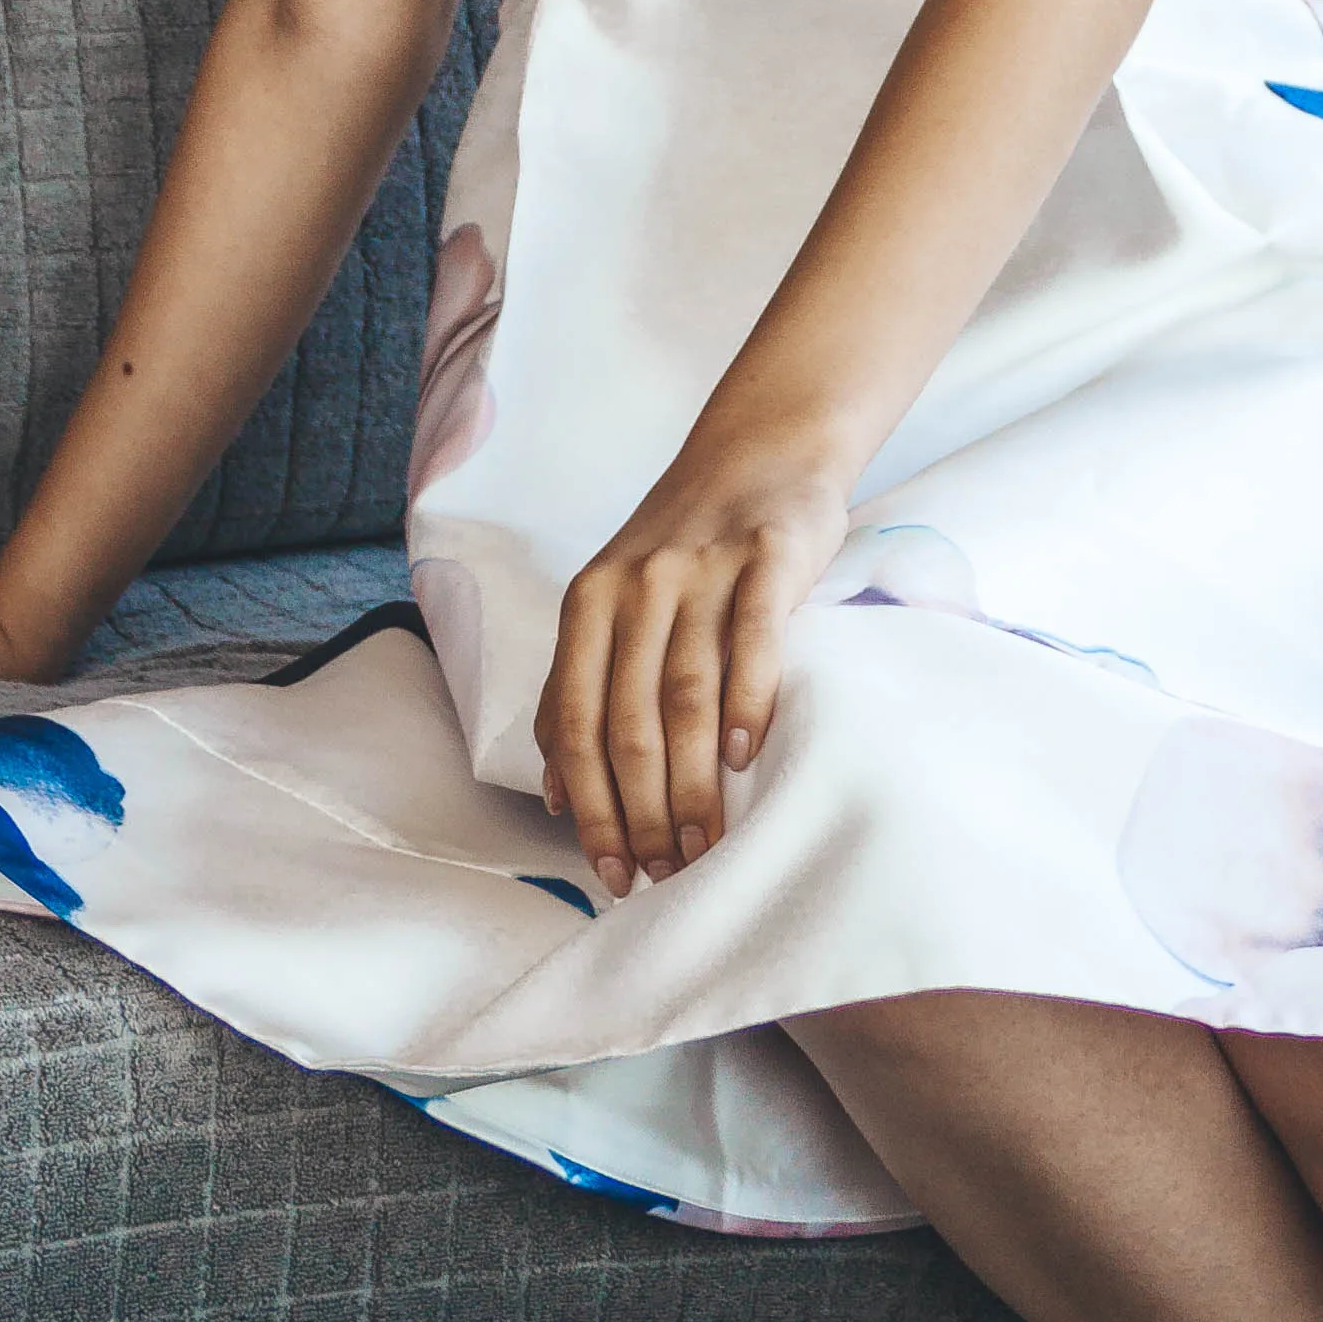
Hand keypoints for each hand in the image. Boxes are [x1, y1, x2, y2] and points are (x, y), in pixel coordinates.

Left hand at [538, 443, 847, 884]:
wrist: (762, 447)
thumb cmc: (686, 546)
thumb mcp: (615, 603)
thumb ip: (582, 686)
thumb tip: (556, 791)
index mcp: (588, 604)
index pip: (574, 722)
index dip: (588, 805)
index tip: (609, 870)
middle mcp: (636, 588)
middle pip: (629, 721)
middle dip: (641, 812)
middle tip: (664, 874)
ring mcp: (702, 571)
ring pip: (685, 696)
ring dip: (692, 783)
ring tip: (703, 845)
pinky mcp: (767, 556)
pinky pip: (753, 638)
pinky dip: (749, 700)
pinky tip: (749, 755)